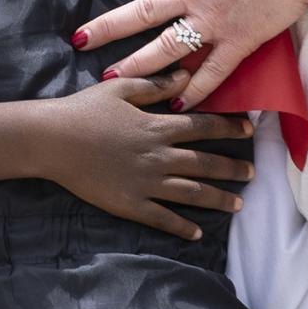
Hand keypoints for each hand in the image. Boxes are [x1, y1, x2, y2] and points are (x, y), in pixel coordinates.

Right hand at [39, 70, 255, 241]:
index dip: (228, 128)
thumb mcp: (122, 88)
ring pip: (191, 193)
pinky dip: (183, 226)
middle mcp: (158, 156)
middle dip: (232, 168)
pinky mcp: (130, 204)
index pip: (203, 126)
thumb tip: (187, 75)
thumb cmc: (85, 109)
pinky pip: (163, 218)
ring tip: (238, 203)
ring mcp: (146, 183)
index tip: (250, 130)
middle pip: (204, 163)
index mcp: (157, 126)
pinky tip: (198, 232)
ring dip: (217, 198)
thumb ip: (157, 85)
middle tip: (254, 173)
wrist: (53, 140)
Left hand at [76, 0, 307, 108]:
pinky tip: (177, 103)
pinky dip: (194, 90)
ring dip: (137, 65)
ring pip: (166, 46)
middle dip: (107, 28)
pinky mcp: (239, 39)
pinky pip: (211, 71)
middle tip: (79, 41)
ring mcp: (215, 18)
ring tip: (112, 80)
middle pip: (141, 12)